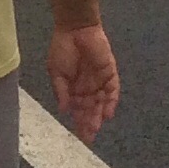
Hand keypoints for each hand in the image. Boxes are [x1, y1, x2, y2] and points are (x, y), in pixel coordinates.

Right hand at [47, 21, 118, 143]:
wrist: (75, 29)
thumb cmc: (62, 49)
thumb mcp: (56, 72)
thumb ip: (61, 92)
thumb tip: (63, 111)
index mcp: (74, 89)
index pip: (78, 110)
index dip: (79, 123)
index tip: (79, 137)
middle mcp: (88, 88)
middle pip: (90, 109)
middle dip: (89, 123)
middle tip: (88, 138)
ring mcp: (99, 81)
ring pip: (101, 103)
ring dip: (98, 115)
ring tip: (96, 128)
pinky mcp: (110, 73)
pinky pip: (112, 90)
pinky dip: (110, 102)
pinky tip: (107, 114)